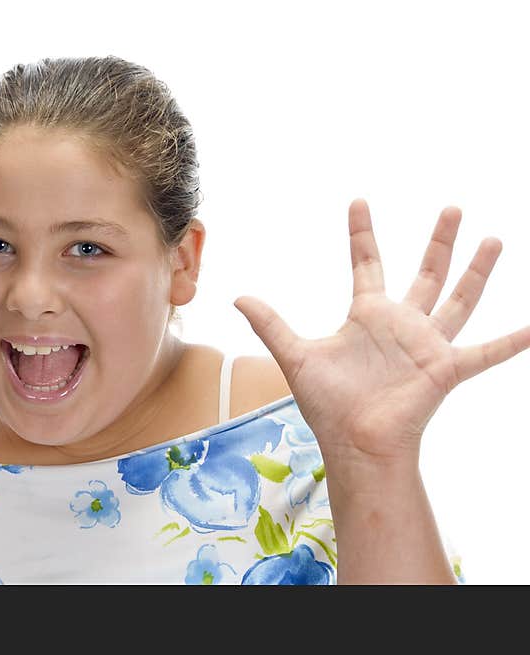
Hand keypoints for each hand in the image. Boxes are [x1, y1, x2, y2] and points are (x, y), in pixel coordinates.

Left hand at [234, 200, 529, 475]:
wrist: (353, 442)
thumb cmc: (327, 404)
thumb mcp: (295, 355)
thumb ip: (271, 324)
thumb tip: (237, 297)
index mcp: (367, 316)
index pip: (366, 263)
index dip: (361, 233)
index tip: (358, 202)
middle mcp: (401, 324)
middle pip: (425, 273)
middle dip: (438, 241)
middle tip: (451, 208)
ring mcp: (427, 344)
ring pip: (459, 298)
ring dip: (477, 271)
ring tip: (494, 239)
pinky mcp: (446, 368)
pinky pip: (487, 352)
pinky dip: (514, 341)